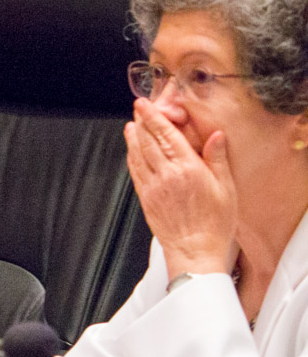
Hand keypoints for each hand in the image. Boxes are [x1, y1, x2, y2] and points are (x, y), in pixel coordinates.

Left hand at [124, 98, 237, 276]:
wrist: (195, 251)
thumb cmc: (214, 224)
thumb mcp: (226, 189)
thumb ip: (218, 159)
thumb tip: (216, 135)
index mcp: (188, 169)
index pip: (167, 135)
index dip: (154, 117)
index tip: (146, 104)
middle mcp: (166, 175)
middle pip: (148, 141)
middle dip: (141, 122)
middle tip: (138, 109)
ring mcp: (153, 186)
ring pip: (138, 154)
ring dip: (133, 137)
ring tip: (131, 125)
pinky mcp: (145, 198)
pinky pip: (134, 171)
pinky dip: (131, 157)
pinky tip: (131, 151)